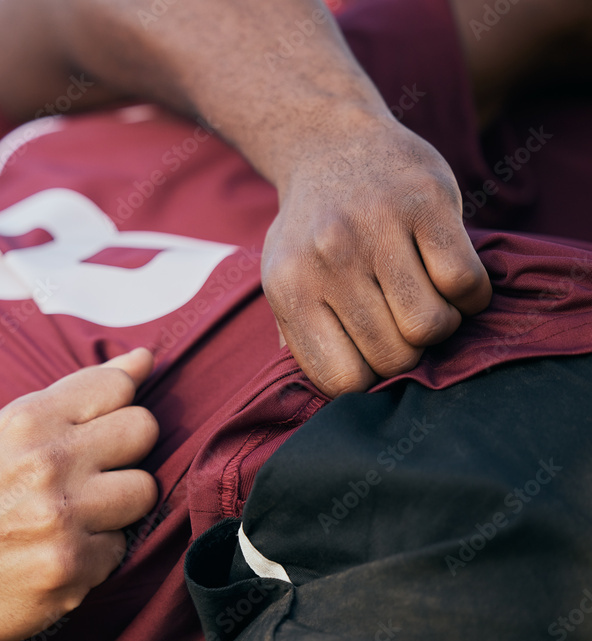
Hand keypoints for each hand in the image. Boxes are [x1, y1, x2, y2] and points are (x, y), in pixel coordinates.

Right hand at [0, 348, 158, 640]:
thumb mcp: (5, 429)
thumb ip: (75, 395)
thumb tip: (145, 358)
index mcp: (28, 419)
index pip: (117, 386)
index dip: (118, 405)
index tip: (100, 427)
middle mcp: (47, 463)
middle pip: (143, 430)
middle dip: (125, 451)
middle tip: (93, 473)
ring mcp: (60, 518)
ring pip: (142, 491)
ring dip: (116, 506)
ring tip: (75, 515)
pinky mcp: (69, 570)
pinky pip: (118, 550)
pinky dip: (94, 554)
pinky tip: (57, 552)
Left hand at [261, 115, 491, 396]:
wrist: (329, 141)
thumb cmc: (311, 225)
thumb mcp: (282, 275)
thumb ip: (297, 331)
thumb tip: (332, 387)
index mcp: (290, 287)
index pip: (342, 380)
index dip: (368, 378)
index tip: (372, 352)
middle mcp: (328, 259)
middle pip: (394, 356)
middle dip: (408, 350)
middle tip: (401, 319)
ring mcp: (377, 228)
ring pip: (432, 325)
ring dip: (441, 322)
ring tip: (425, 297)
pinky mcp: (426, 202)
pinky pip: (465, 282)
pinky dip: (470, 293)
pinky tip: (449, 275)